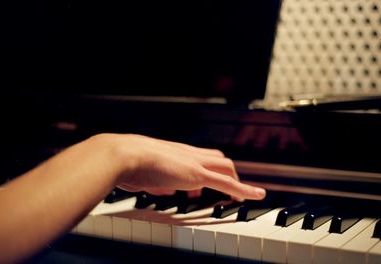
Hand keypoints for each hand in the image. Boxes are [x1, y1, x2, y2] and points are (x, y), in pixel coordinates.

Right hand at [96, 134, 265, 199]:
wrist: (124, 155)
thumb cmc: (127, 164)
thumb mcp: (144, 176)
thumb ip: (158, 183)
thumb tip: (166, 190)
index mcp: (176, 153)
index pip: (201, 157)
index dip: (208, 168)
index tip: (210, 181)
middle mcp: (188, 154)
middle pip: (218, 158)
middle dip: (228, 172)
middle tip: (232, 186)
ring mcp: (194, 162)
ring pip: (227, 166)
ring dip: (237, 180)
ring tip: (246, 194)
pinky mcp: (197, 174)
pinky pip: (227, 183)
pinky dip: (244, 189)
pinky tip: (255, 196)